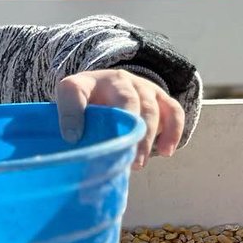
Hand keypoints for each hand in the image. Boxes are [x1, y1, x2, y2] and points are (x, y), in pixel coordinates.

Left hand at [55, 70, 185, 168]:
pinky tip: (166, 151)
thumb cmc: (85, 109)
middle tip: (123, 158)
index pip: (75, 92)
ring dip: (147, 137)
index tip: (72, 138)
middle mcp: (115, 79)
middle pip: (126, 100)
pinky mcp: (159, 97)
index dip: (72, 113)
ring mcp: (140, 86)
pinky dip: (173, 131)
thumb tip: (75, 148)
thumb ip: (69, 126)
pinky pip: (173, 110)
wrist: (105, 89)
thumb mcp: (69, 114)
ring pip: (150, 107)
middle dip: (127, 131)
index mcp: (84, 83)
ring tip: (138, 163)